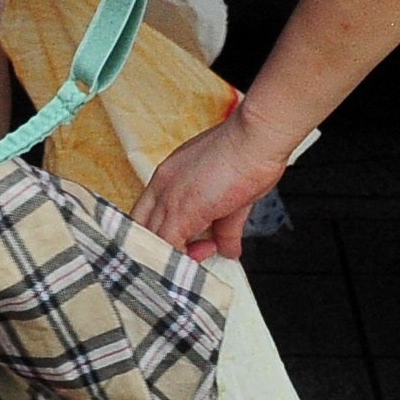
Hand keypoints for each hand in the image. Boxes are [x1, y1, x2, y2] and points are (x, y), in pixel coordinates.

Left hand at [133, 105, 290, 260]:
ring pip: (152, 241)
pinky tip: (206, 255)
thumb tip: (227, 248)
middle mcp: (162, 186)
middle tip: (192, 255)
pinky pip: (168, 248)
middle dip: (164, 249)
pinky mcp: (181, 212)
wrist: (257, 138)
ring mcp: (168, 198)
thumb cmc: (249, 154)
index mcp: (169, 176)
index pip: (146, 214)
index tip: (183, 246)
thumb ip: (224, 227)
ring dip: (175, 257)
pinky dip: (182, 261)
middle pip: (142, 230)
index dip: (160, 236)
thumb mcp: (232, 197)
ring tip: (203, 256)